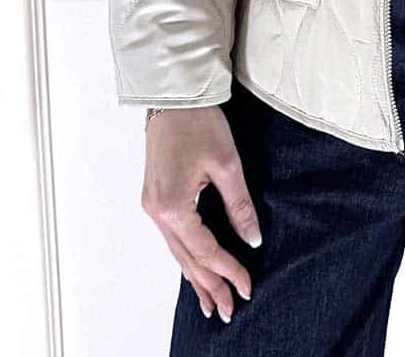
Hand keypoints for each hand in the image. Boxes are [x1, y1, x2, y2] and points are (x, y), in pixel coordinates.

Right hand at [141, 105, 261, 323]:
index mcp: (173, 206)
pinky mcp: (156, 196)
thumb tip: (252, 239)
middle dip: (209, 285)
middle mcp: (157, 211)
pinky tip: (195, 269)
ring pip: (177, 251)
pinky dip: (186, 256)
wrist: (174, 95)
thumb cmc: (199, 122)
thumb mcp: (227, 164)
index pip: (205, 250)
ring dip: (196, 276)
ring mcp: (152, 204)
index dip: (228, 270)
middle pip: (186, 259)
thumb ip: (239, 205)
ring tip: (212, 302)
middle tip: (230, 309)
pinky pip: (172, 237)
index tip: (247, 287)